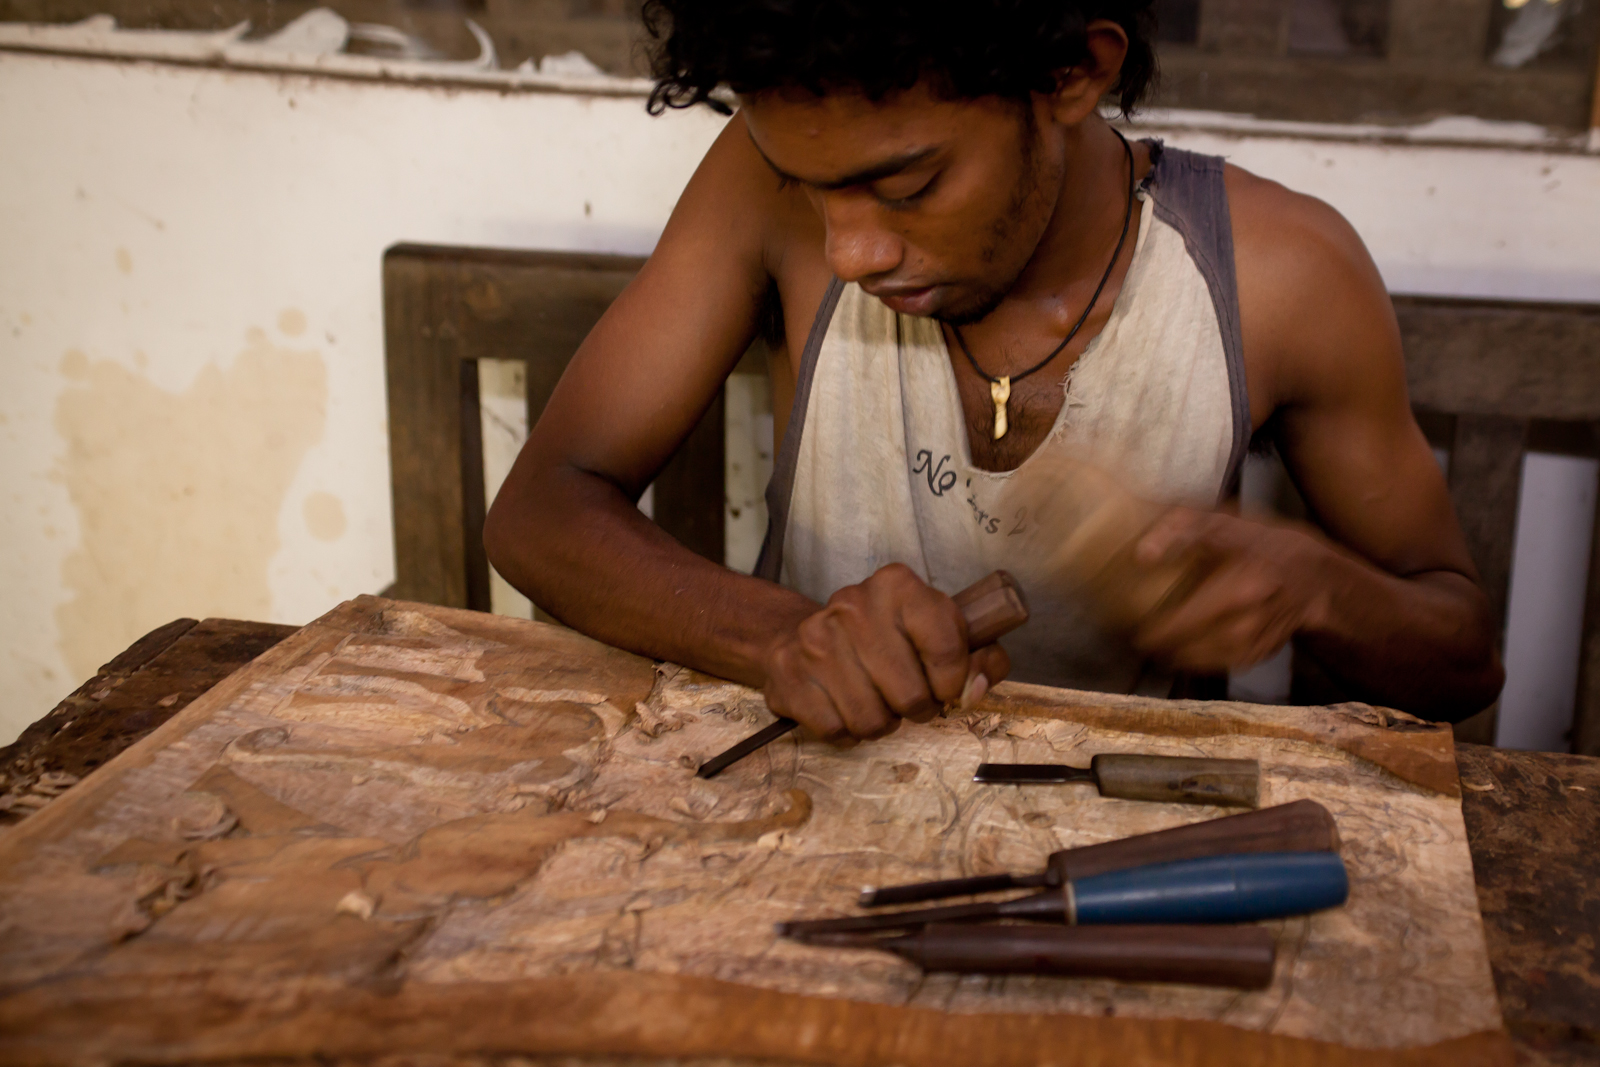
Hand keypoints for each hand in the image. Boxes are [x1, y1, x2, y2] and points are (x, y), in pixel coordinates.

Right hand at [758, 564, 1011, 741]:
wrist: (799, 637)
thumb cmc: (885, 639)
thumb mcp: (940, 632)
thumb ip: (979, 657)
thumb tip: (974, 690)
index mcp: (898, 585)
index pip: (948, 647)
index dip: (954, 681)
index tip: (945, 685)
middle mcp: (854, 605)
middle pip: (911, 696)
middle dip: (916, 708)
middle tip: (906, 696)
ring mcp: (816, 639)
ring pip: (873, 721)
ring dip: (881, 723)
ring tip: (874, 700)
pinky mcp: (789, 671)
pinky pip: (837, 730)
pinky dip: (847, 731)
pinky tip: (843, 705)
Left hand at [1129, 508, 1333, 672]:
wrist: (1317, 578)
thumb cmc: (1265, 546)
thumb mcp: (1225, 523)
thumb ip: (1181, 528)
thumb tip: (1142, 555)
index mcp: (1236, 589)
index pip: (1181, 623)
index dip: (1151, 631)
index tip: (1129, 627)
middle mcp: (1244, 625)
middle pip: (1185, 649)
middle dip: (1155, 646)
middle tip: (1134, 638)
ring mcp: (1252, 645)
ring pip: (1198, 662)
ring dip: (1172, 657)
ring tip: (1153, 646)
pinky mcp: (1256, 656)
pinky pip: (1215, 665)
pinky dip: (1195, 660)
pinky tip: (1182, 650)